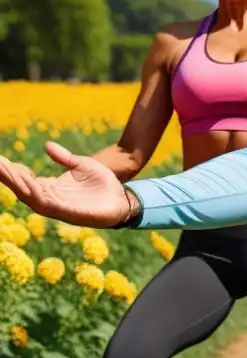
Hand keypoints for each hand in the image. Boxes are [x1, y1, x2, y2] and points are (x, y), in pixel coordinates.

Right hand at [0, 141, 130, 228]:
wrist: (122, 198)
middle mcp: (49, 198)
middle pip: (21, 187)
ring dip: (16, 183)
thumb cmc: (102, 184)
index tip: (0, 159)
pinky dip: (36, 195)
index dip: (11, 170)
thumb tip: (46, 145)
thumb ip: (63, 157)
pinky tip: (27, 185)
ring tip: (5, 169)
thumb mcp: (81, 165)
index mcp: (50, 188)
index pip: (24, 179)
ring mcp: (57, 206)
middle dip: (7, 175)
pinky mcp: (68, 212)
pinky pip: (47, 204)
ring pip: (29, 195)